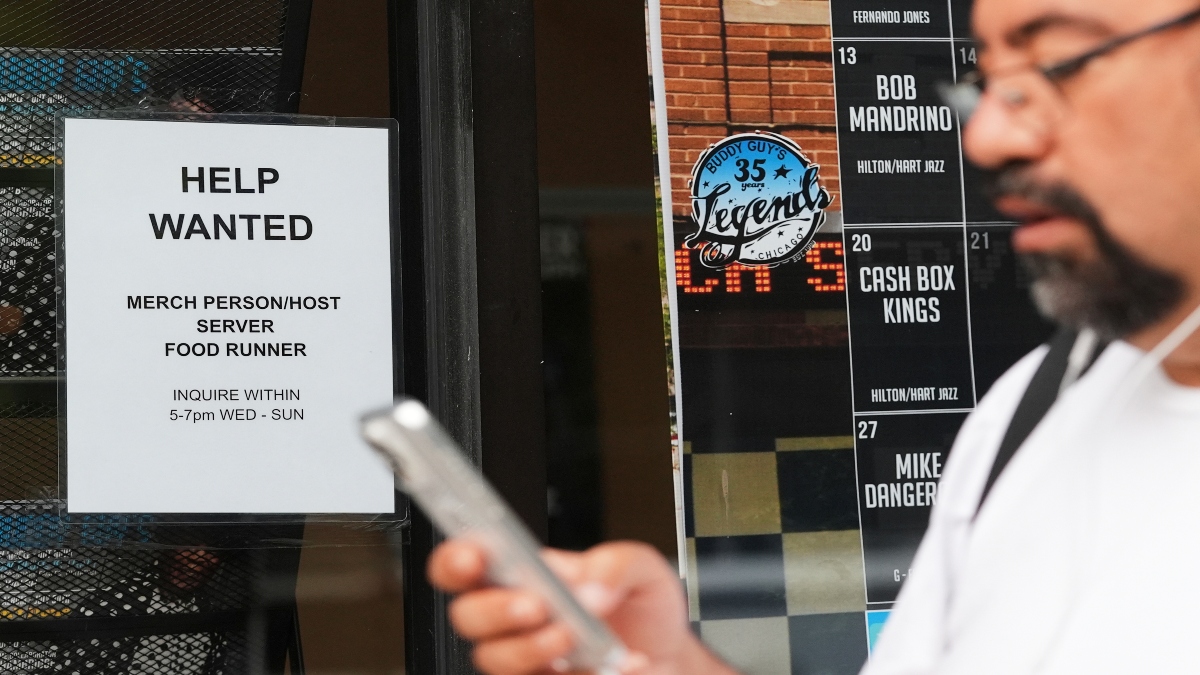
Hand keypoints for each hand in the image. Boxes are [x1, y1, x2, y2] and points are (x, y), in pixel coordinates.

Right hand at [428, 540, 737, 674]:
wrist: (666, 654)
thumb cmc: (639, 605)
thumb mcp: (642, 568)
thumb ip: (615, 565)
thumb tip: (588, 589)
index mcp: (522, 572)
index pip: (464, 563)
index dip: (455, 560)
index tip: (472, 558)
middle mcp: (514, 617)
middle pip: (467, 616)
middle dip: (493, 610)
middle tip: (535, 605)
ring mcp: (526, 657)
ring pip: (492, 659)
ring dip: (528, 649)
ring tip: (570, 637)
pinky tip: (613, 665)